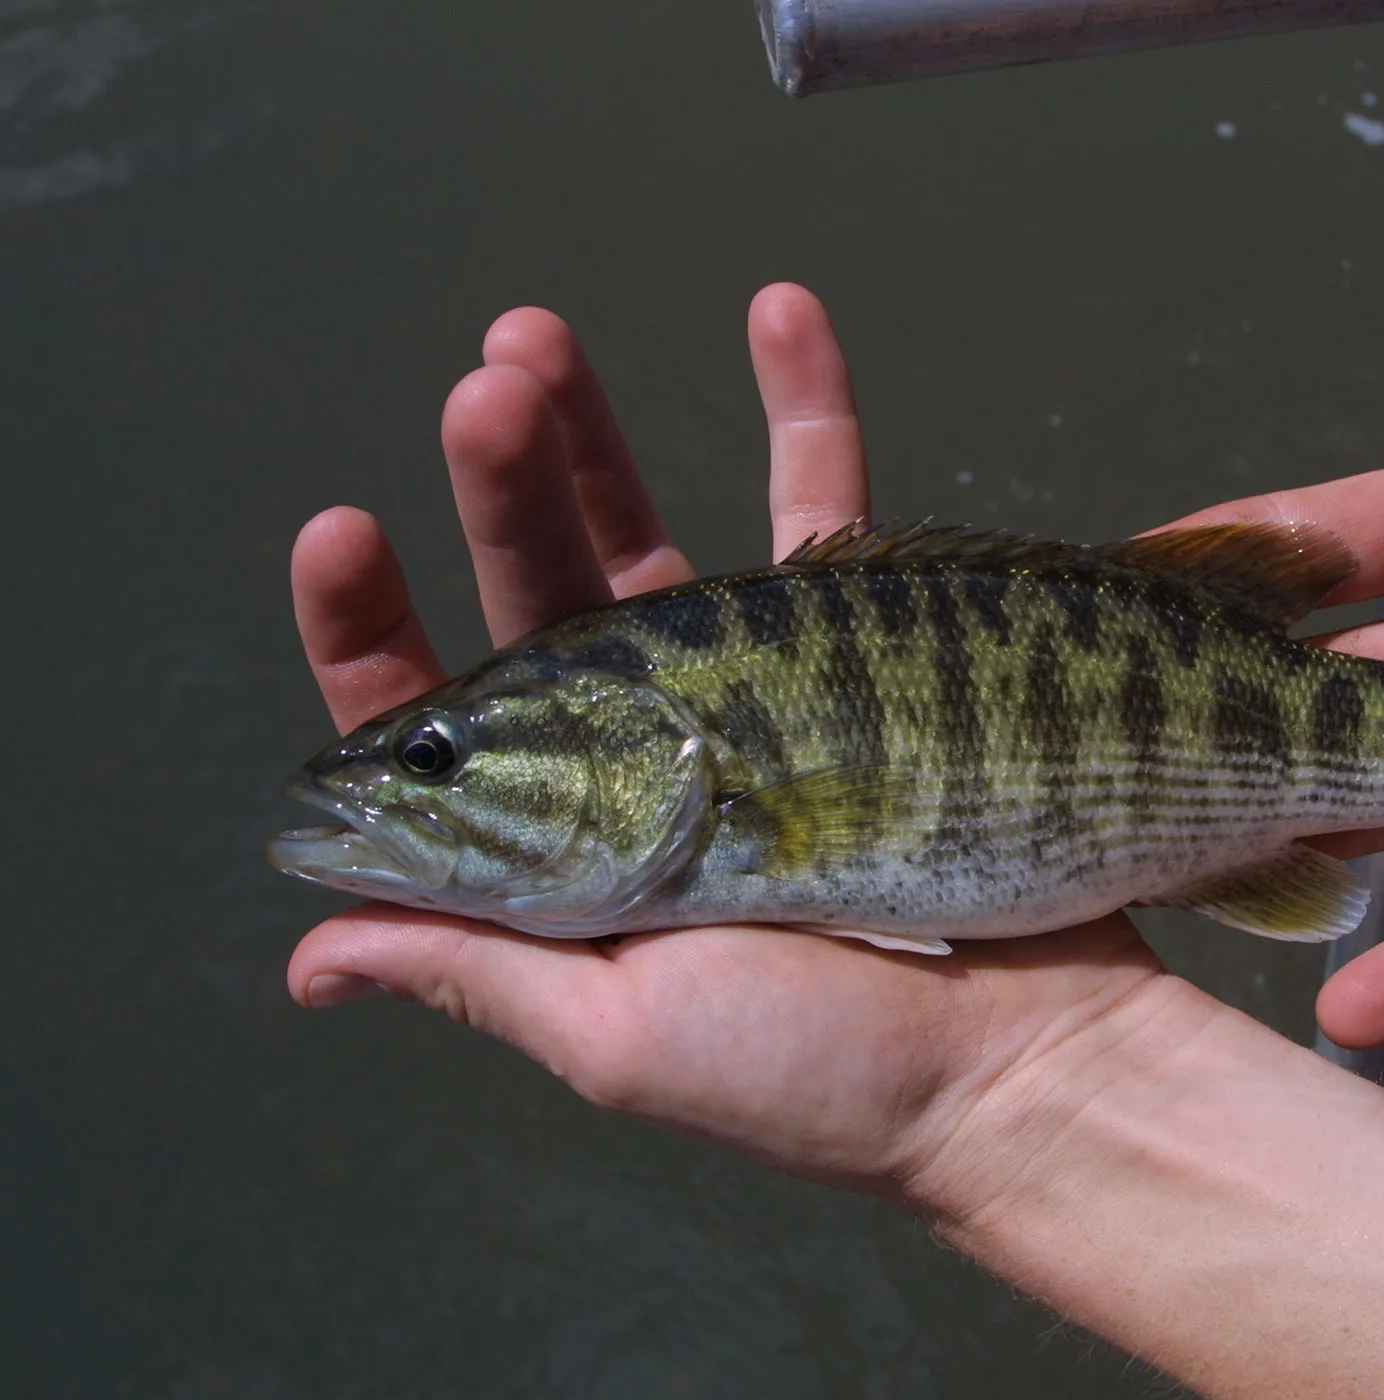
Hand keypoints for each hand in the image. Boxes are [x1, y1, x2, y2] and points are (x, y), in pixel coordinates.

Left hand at [284, 287, 1166, 1196]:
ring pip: (659, 535)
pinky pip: (835, 507)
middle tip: (479, 389)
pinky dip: (810, 407)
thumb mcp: (621, 1038)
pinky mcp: (872, 660)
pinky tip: (782, 309)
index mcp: (566, 853)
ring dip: (598, 431)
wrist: (1030, 1064)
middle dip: (495, 488)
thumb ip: (473, 974)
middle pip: (542, 596)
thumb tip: (305, 951)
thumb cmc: (825, 1072)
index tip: (339, 527)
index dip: (371, 623)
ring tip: (537, 337)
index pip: (439, 727)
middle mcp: (647, 770)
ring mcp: (757, 706)